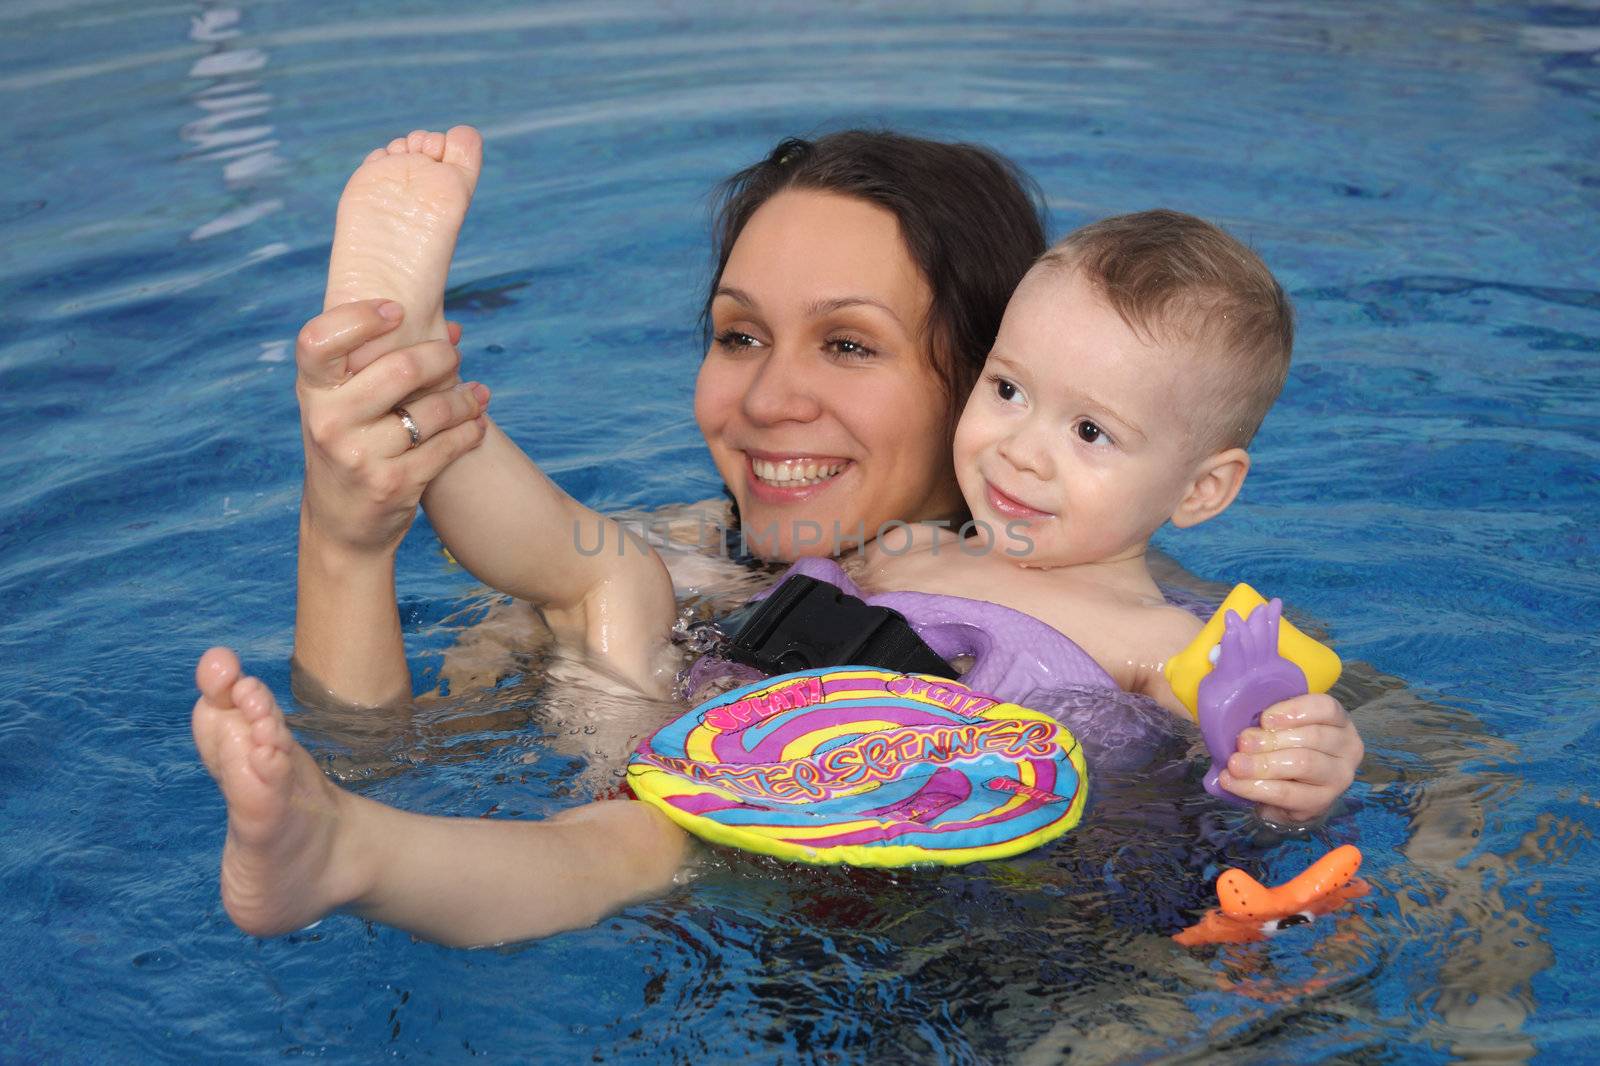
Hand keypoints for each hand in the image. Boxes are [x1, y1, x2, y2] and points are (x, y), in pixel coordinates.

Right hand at [296, 299, 488, 554]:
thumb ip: (381, 365)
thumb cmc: (348, 448)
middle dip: (441, 358)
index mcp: (312, 392)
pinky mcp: (393, 484)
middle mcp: (329, 421)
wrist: (341, 526)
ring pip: (433, 410)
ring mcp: (359, 456)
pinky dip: (470, 430)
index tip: (397, 311)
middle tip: (453, 357)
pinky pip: (447, 446)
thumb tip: (454, 329)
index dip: (359, 317)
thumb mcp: (344, 406)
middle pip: (401, 370)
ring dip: (465, 399)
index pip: (320, 339)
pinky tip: (477, 423)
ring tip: (477, 395)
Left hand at [1217, 692, 1362, 824]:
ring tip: (1235, 764)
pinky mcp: (1322, 802)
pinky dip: (1256, 787)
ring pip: (1302, 764)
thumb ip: (1269, 721)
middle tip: (1242, 743)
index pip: (1325, 707)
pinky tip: (1234, 783)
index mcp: (1338, 721)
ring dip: (1263, 764)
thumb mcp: (1281, 728)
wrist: (1292, 793)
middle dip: (1271, 740)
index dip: (1294, 710)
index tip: (1265, 719)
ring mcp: (1339, 777)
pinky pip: (1288, 793)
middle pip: (1312, 737)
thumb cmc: (1286, 749)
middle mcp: (1348, 748)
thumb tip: (1240, 723)